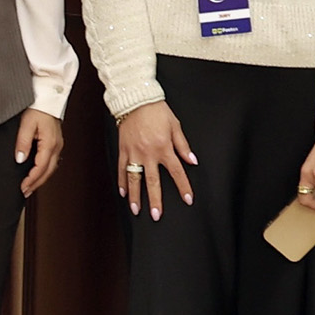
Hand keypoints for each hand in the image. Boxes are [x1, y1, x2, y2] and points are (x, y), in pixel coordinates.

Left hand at [14, 108, 66, 197]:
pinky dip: (44, 170)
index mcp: (50, 143)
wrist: (48, 98)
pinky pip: (51, 161)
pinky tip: (38, 172)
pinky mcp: (56, 142)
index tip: (23, 187)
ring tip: (30, 186)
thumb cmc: (38, 108)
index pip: (40, 167)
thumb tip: (20, 158)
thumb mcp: (26, 124)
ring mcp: (58, 145)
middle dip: (36, 183)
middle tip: (25, 192)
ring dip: (41, 178)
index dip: (31, 179)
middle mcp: (56, 146)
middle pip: (48, 171)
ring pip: (51, 168)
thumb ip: (22, 142)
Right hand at [112, 101, 196, 218]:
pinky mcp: (123, 149)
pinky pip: (121, 168)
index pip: (177, 172)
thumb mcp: (175, 126)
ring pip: (134, 178)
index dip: (183, 187)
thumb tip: (192, 160)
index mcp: (164, 148)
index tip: (188, 199)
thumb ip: (183, 146)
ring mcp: (134, 152)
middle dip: (155, 200)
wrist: (136, 99)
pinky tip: (123, 192)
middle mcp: (148, 153)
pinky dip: (122, 181)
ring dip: (135, 196)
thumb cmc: (157, 111)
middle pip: (153, 182)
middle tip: (156, 215)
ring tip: (136, 210)